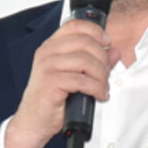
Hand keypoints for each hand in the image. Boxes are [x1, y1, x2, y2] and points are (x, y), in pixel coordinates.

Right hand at [5, 20, 119, 147]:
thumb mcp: (74, 76)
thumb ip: (94, 62)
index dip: (95, 30)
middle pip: (84, 42)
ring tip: (102, 87)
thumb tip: (114, 52)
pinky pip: (82, 80)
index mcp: (51, 47)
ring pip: (85, 61)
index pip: (74, 25)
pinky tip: (99, 95)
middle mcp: (47, 53)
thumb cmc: (51, 99)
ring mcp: (47, 67)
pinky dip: (96, 88)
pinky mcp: (51, 82)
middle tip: (105, 73)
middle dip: (102, 58)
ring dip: (101, 76)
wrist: (33, 121)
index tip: (106, 42)